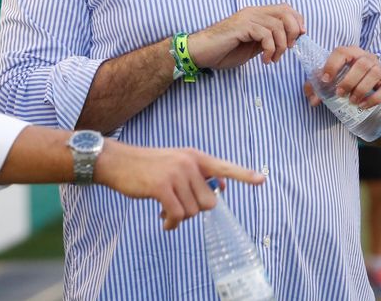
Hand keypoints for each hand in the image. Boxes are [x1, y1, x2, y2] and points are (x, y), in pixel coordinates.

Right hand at [93, 141, 264, 229]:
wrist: (118, 161)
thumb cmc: (148, 166)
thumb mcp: (176, 163)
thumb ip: (198, 174)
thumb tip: (222, 189)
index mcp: (195, 157)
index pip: (224, 167)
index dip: (243, 175)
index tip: (262, 180)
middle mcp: (189, 163)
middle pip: (209, 202)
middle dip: (194, 209)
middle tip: (177, 206)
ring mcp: (176, 174)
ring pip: (193, 211)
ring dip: (179, 217)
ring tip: (165, 210)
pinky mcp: (162, 187)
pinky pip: (177, 215)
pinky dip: (171, 222)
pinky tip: (162, 220)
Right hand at [187, 4, 304, 70]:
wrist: (201, 52)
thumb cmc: (223, 50)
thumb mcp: (252, 46)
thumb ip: (267, 40)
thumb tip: (286, 42)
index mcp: (257, 14)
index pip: (285, 8)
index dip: (297, 21)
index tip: (298, 38)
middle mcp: (253, 12)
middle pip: (286, 12)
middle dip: (293, 32)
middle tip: (288, 49)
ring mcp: (247, 18)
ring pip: (278, 25)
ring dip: (281, 46)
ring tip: (273, 59)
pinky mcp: (242, 26)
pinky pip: (266, 35)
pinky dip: (270, 50)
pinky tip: (265, 60)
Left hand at [301, 46, 380, 108]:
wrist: (373, 88)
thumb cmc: (349, 80)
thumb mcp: (333, 80)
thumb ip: (318, 88)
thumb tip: (313, 101)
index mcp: (351, 52)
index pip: (342, 52)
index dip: (332, 65)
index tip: (325, 80)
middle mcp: (367, 58)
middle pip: (361, 64)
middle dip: (348, 80)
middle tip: (339, 94)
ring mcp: (380, 69)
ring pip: (374, 74)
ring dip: (361, 89)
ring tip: (351, 101)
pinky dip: (373, 99)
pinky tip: (362, 105)